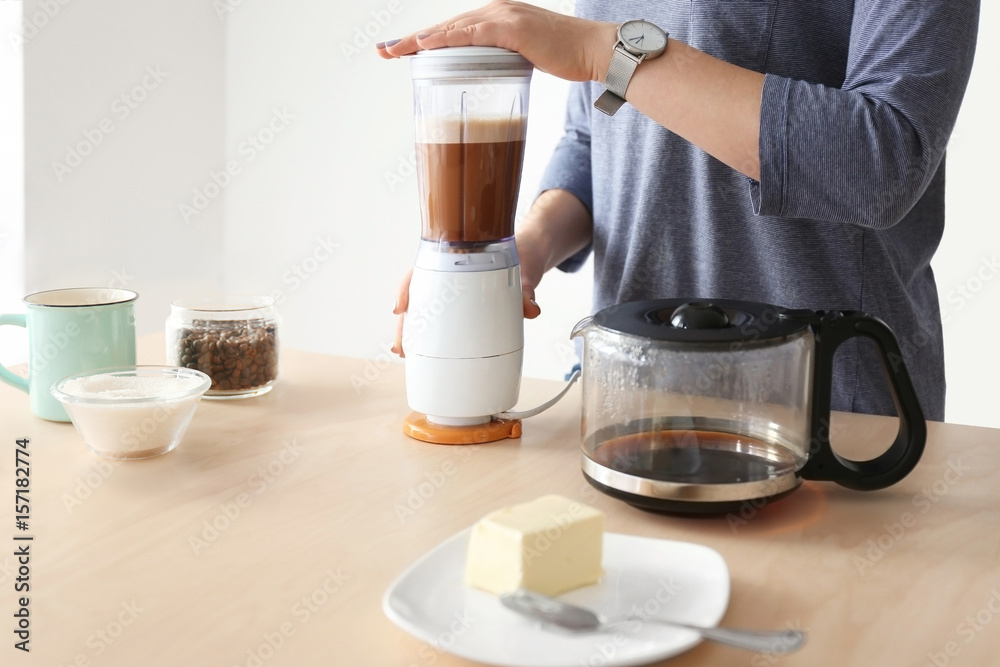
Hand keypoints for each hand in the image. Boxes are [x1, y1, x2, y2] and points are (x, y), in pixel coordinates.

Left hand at [376, 0, 615, 83]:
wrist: (595, 51)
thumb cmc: (566, 57)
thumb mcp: (527, 57)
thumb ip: (505, 60)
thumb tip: (489, 76)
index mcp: (497, 20)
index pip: (454, 31)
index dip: (425, 41)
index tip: (399, 51)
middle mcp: (496, 12)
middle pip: (445, 27)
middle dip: (412, 40)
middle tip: (383, 50)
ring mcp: (503, 17)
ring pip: (451, 28)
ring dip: (419, 40)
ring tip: (394, 50)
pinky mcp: (511, 27)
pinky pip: (470, 34)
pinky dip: (445, 39)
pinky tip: (424, 45)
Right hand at [390, 263, 540, 358]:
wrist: (530, 257)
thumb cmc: (522, 258)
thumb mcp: (526, 273)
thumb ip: (528, 290)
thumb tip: (531, 310)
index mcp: (459, 258)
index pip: (423, 268)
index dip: (407, 287)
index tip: (400, 307)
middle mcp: (450, 274)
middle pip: (417, 295)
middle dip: (405, 321)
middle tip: (401, 345)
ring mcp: (454, 290)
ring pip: (423, 308)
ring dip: (411, 331)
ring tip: (404, 353)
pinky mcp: (462, 306)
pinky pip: (440, 319)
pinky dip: (429, 336)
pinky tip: (422, 352)